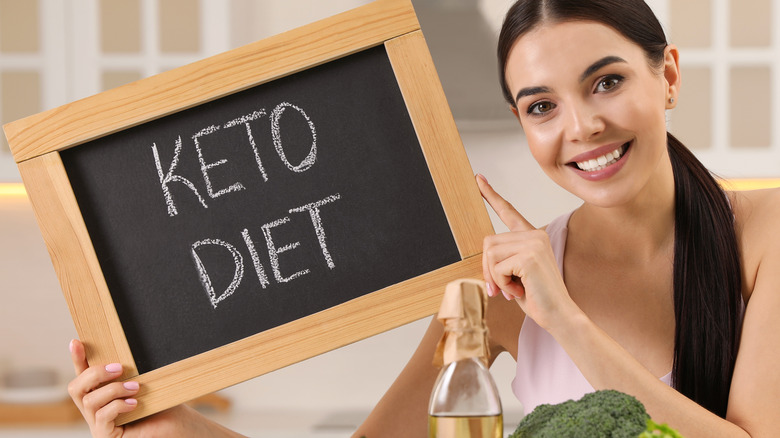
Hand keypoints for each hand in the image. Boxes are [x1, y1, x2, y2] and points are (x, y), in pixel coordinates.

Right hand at [67, 339, 189, 437]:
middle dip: (94, 373)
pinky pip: (102, 417)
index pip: (83, 375)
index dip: (77, 359)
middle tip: (119, 368)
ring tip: (136, 388)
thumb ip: (130, 370)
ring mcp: (98, 425)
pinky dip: (118, 406)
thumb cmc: (164, 403)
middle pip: (76, 388)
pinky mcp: (106, 436)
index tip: (76, 342)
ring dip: (113, 389)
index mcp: (102, 394)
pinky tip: (134, 404)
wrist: (180, 427)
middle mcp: (95, 410)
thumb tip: (124, 348)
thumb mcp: (145, 381)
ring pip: (89, 402)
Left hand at [476, 174, 575, 329]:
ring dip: (495, 278)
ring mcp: (533, 243)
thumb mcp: (515, 274)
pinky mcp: (529, 256)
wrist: (559, 315)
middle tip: (501, 288)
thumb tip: (484, 255)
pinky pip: (497, 267)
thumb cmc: (537, 297)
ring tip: (514, 289)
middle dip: (488, 270)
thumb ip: (502, 259)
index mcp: (532, 236)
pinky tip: (519, 290)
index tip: (478, 179)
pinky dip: (502, 284)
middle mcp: (534, 235)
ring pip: (490, 254)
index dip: (491, 195)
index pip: (508, 211)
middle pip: (488, 242)